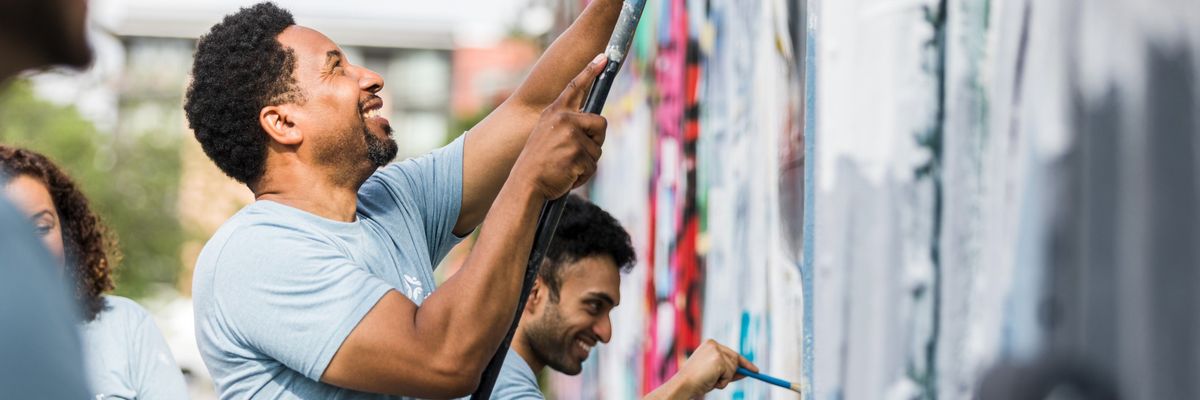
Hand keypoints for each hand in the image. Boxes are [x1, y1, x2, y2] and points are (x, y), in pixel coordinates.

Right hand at [512, 53, 608, 199]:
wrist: (525, 184)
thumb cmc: (538, 163)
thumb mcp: (546, 134)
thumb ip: (566, 125)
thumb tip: (593, 125)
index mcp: (555, 113)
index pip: (575, 87)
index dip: (590, 71)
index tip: (603, 57)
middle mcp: (564, 119)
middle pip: (601, 124)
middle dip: (596, 140)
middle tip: (578, 153)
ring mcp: (571, 136)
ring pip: (597, 149)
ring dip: (586, 162)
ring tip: (565, 167)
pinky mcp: (578, 154)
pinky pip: (592, 166)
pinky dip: (583, 175)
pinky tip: (566, 176)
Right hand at [660, 339, 757, 397]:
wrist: (684, 384)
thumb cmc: (695, 380)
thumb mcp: (713, 374)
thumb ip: (728, 371)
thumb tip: (745, 372)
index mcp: (709, 345)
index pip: (731, 352)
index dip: (743, 361)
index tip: (754, 369)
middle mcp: (713, 345)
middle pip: (735, 358)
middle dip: (742, 369)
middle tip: (755, 372)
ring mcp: (716, 352)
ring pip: (733, 367)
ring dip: (726, 378)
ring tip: (711, 380)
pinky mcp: (719, 360)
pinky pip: (730, 374)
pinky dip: (723, 381)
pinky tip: (711, 381)